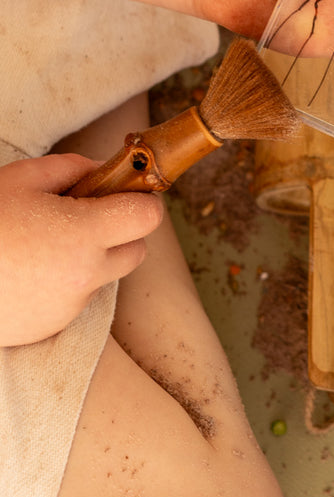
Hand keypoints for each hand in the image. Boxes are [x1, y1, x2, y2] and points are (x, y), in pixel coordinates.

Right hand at [0, 154, 163, 346]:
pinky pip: (76, 299)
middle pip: (136, 250)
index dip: (141, 200)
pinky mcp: (53, 327)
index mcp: (84, 234)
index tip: (124, 193)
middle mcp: (86, 275)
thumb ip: (71, 169)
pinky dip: (65, 285)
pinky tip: (30, 272)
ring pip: (105, 276)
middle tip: (85, 217)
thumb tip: (101, 169)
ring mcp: (70, 306)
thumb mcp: (21, 180)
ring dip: (91, 260)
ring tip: (45, 245)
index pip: (148, 217)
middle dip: (120, 231)